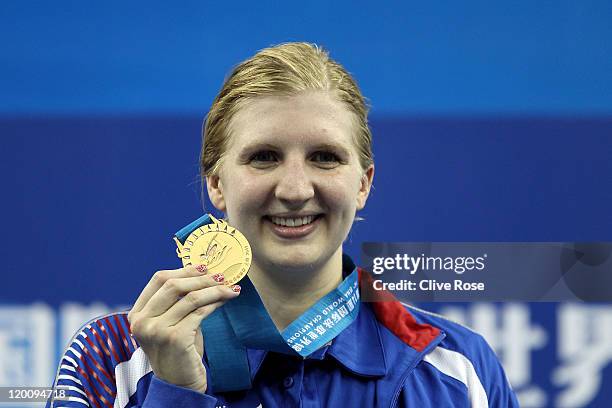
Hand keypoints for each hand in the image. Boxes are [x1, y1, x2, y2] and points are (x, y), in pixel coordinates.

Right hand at [127, 265, 239, 392]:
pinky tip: (226, 299)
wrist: (179, 383)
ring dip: (214, 289)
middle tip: (221, 275)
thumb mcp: (170, 322)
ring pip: (190, 298)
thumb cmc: (178, 351)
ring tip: (229, 287)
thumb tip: (202, 272)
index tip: (203, 267)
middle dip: (201, 278)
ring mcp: (157, 330)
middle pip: (173, 285)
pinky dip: (216, 302)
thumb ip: (177, 301)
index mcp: (137, 314)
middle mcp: (142, 322)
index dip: (183, 270)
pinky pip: (200, 312)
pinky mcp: (175, 338)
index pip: (158, 280)